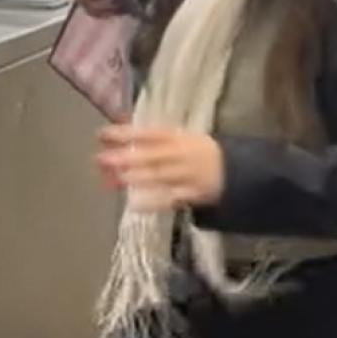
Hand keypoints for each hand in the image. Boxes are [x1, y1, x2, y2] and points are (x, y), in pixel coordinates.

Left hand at [95, 124, 224, 209]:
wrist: (236, 169)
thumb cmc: (198, 152)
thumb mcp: (180, 139)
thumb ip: (152, 140)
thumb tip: (118, 136)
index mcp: (177, 136)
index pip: (147, 133)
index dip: (124, 133)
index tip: (100, 135)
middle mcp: (180, 154)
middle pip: (150, 155)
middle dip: (125, 157)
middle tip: (100, 160)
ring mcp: (187, 174)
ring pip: (158, 176)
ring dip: (134, 178)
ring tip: (112, 180)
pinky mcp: (193, 194)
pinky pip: (171, 199)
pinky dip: (153, 202)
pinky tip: (134, 204)